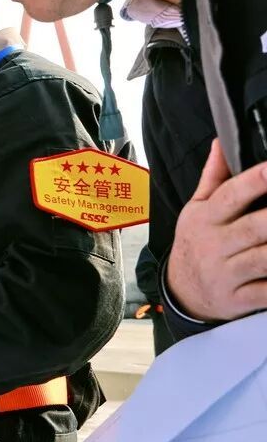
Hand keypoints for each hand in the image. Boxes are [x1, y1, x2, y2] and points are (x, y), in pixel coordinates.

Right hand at [167, 139, 266, 320]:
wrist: (182, 293)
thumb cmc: (196, 243)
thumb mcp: (196, 210)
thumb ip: (213, 177)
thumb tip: (221, 142)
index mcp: (206, 219)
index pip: (230, 195)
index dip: (256, 180)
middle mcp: (215, 245)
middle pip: (255, 226)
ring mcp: (226, 274)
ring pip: (265, 259)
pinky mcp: (238, 299)